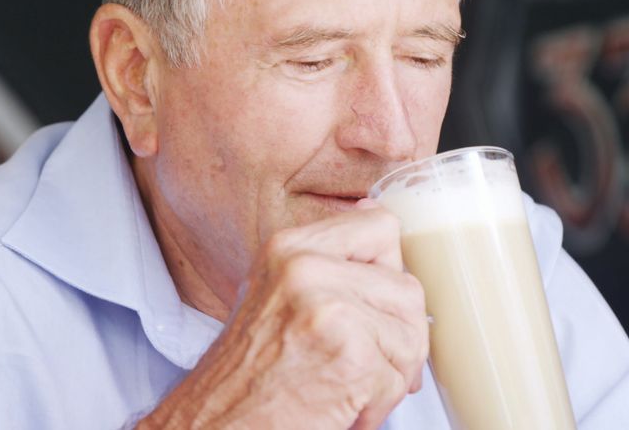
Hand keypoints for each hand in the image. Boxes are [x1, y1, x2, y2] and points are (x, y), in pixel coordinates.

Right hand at [139, 201, 428, 428]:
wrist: (215, 426)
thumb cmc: (247, 374)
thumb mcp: (278, 293)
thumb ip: (329, 259)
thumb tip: (379, 220)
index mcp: (291, 248)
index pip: (383, 228)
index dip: (390, 272)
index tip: (372, 304)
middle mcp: (307, 269)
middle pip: (408, 290)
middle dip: (397, 337)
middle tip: (360, 364)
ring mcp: (329, 309)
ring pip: (413, 336)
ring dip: (389, 375)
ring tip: (346, 385)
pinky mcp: (349, 356)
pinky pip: (398, 380)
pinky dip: (377, 407)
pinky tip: (339, 407)